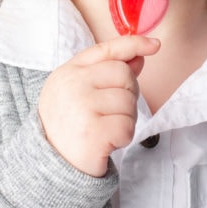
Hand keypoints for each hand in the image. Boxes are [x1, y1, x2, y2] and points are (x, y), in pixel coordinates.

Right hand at [37, 35, 159, 176]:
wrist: (52, 163)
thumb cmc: (70, 124)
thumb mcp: (81, 90)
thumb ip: (108, 71)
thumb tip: (139, 56)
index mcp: (69, 72)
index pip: (106, 50)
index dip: (133, 44)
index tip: (154, 45)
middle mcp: (73, 85)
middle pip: (124, 75)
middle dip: (127, 95)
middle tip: (109, 113)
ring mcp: (82, 108)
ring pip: (129, 103)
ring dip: (125, 119)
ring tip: (104, 128)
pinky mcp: (93, 133)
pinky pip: (127, 127)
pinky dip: (123, 138)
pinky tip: (106, 142)